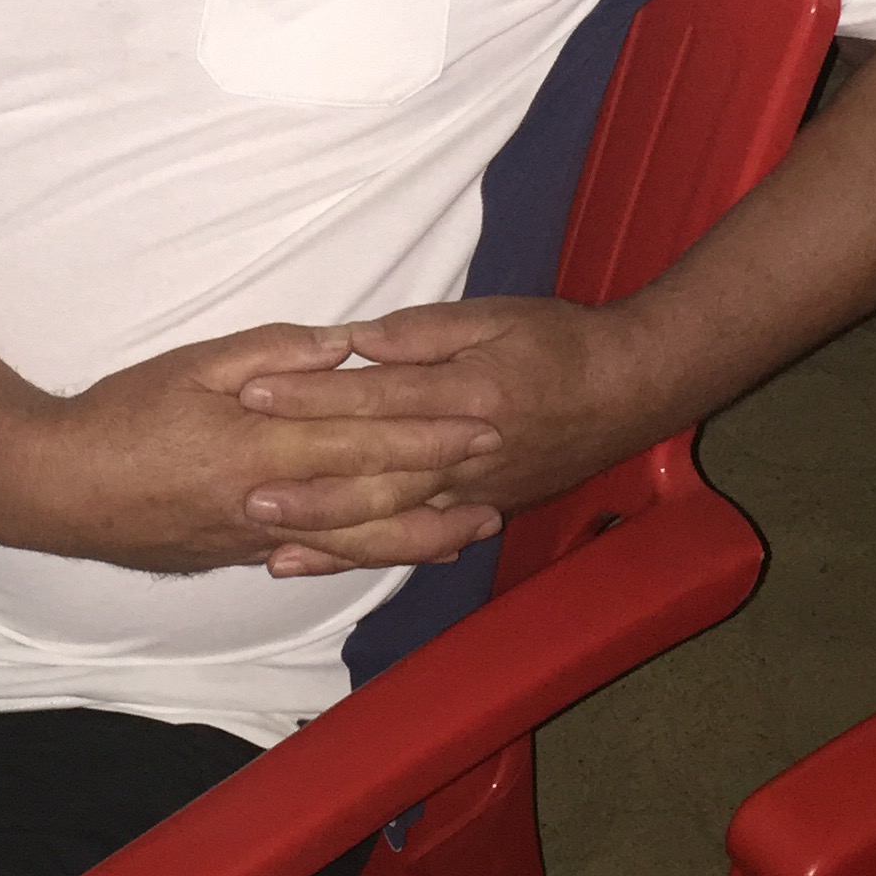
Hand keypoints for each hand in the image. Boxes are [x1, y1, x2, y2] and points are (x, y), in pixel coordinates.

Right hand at [12, 323, 507, 577]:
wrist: (58, 488)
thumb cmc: (122, 413)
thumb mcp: (194, 363)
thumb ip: (274, 353)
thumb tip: (343, 345)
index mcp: (264, 442)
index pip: (366, 437)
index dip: (429, 431)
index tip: (483, 419)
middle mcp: (272, 499)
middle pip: (376, 494)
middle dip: (444, 481)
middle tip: (503, 467)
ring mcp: (260, 536)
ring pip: (357, 540)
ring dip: (421, 532)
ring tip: (474, 525)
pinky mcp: (243, 555)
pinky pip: (322, 558)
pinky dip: (369, 555)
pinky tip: (398, 550)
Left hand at [235, 297, 642, 575]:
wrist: (629, 390)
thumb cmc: (560, 342)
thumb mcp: (495, 315)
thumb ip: (424, 331)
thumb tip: (359, 341)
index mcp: (467, 393)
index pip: (375, 397)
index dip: (312, 396)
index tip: (254, 393)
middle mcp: (466, 453)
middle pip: (377, 474)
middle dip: (308, 486)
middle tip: (245, 490)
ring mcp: (473, 491)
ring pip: (392, 521)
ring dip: (329, 532)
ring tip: (268, 537)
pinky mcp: (478, 512)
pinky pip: (413, 541)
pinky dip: (363, 555)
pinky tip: (315, 561)